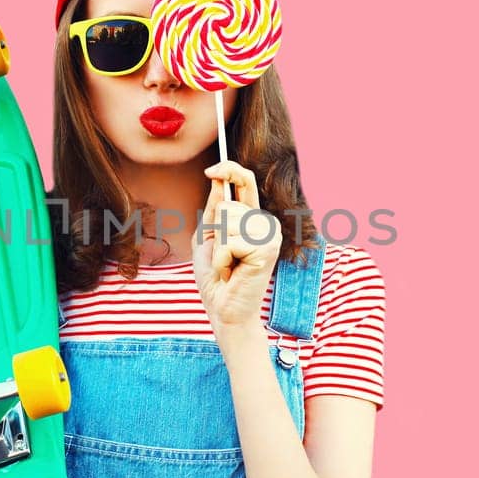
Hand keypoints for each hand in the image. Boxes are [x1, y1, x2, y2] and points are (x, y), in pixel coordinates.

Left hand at [194, 160, 281, 331]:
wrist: (222, 308)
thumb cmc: (215, 275)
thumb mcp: (209, 236)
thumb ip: (214, 208)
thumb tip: (219, 178)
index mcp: (252, 217)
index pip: (246, 181)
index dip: (229, 169)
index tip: (210, 171)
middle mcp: (265, 222)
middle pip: (227, 206)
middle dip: (216, 233)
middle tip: (225, 256)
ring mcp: (269, 235)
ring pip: (227, 222)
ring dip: (219, 248)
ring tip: (228, 264)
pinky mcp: (267, 249)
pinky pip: (229, 242)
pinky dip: (222, 259)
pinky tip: (231, 272)